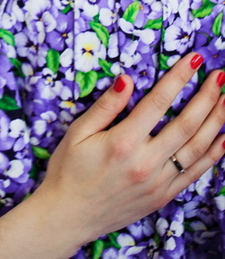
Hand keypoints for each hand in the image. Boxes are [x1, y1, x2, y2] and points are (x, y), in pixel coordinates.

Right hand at [41, 53, 224, 246]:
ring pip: (196, 149)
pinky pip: (195, 173)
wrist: (67, 217)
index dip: (179, 78)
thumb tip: (127, 79)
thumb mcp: (78, 132)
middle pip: (186, 124)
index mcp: (123, 143)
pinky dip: (213, 155)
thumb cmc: (68, 171)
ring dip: (215, 121)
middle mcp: (146, 164)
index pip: (158, 102)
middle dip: (207, 97)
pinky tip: (223, 137)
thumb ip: (106, 106)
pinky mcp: (163, 196)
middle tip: (220, 76)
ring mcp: (158, 183)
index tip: (194, 60)